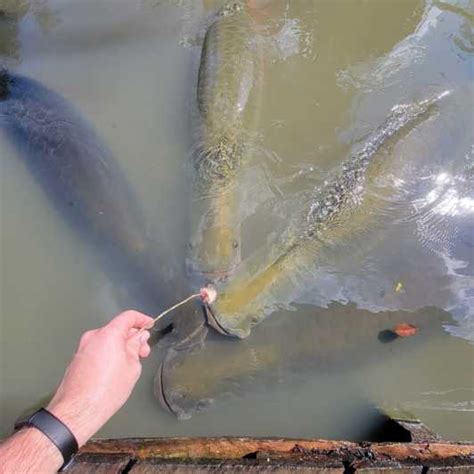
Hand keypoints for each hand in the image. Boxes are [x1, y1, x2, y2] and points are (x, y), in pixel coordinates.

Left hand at [46, 310, 152, 445]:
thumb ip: (136, 347)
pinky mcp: (77, 360)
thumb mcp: (132, 367)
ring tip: (130, 365)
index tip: (150, 325)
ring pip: (107, 340)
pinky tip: (115, 371)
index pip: (128, 317)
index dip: (142, 319)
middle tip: (143, 351)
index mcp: (108, 334)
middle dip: (132, 337)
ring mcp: (83, 348)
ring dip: (121, 347)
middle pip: (117, 328)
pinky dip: (109, 354)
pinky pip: (98, 350)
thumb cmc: (106, 391)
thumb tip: (138, 338)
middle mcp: (93, 337)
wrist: (77, 411)